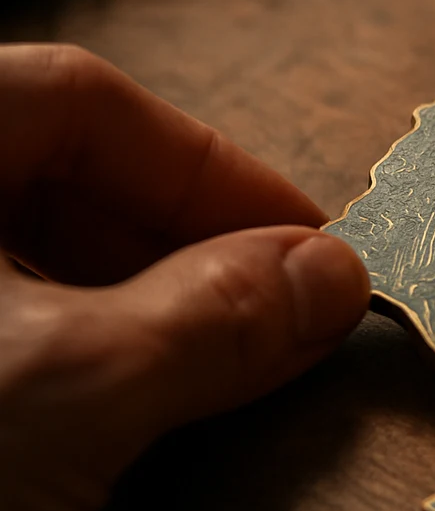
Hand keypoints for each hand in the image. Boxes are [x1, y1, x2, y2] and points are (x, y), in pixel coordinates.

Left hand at [0, 44, 369, 510]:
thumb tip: (327, 276)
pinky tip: (140, 410)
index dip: (211, 165)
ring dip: (149, 309)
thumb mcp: (71, 390)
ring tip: (222, 369)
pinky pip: (13, 338)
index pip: (81, 101)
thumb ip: (217, 316)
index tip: (303, 237)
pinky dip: (91, 362)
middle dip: (188, 246)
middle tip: (277, 311)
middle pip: (59, 178)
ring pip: (36, 263)